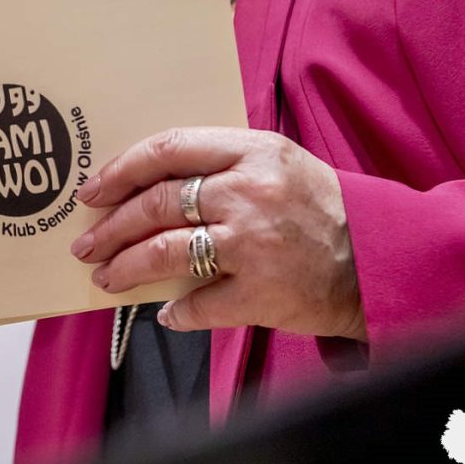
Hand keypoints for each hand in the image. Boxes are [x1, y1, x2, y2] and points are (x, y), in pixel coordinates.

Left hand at [70, 127, 365, 340]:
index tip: (92, 190)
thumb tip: (148, 187)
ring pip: (165, 252)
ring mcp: (254, 244)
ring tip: (105, 275)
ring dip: (125, 266)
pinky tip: (165, 313)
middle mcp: (249, 193)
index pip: (168, 150)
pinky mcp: (260, 293)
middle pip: (156, 204)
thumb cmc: (322, 208)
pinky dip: (175, 313)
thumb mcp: (278, 163)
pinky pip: (198, 305)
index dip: (120, 170)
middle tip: (86, 243)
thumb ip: (221, 166)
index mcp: (252, 153)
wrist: (378, 260)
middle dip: (110, 227)